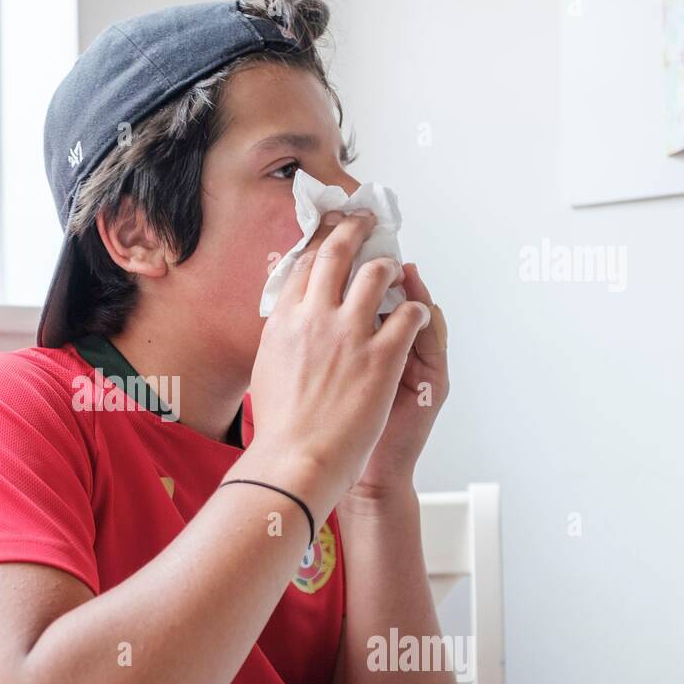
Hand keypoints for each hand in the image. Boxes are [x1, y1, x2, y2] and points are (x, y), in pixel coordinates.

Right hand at [246, 211, 434, 528]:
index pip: (305, 265)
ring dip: (390, 269)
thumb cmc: (279, 428)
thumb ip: (280, 337)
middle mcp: (315, 318)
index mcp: (284, 321)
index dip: (321, 243)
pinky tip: (416, 314)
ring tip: (397, 271)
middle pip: (338, 255)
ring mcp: (350, 335)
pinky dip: (415, 310)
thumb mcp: (266, 369)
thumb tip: (285, 319)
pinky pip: (407, 316)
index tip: (330, 233)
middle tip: (366, 222)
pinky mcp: (381, 357)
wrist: (295, 461)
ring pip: (376, 277)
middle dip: (355, 231)